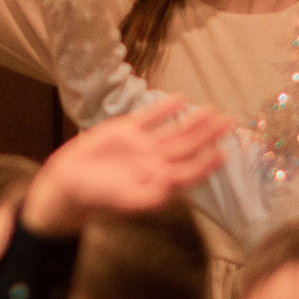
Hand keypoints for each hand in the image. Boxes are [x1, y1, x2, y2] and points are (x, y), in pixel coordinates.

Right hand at [23, 96, 233, 236]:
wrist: (69, 183)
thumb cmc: (98, 197)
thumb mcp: (127, 199)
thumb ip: (153, 194)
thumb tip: (177, 184)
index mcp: (158, 180)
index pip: (189, 170)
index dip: (207, 162)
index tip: (225, 151)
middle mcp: (155, 162)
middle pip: (188, 146)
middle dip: (208, 135)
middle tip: (230, 123)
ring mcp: (142, 145)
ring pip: (174, 130)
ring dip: (194, 121)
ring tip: (214, 110)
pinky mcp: (127, 130)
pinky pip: (151, 116)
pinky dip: (165, 107)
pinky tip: (181, 98)